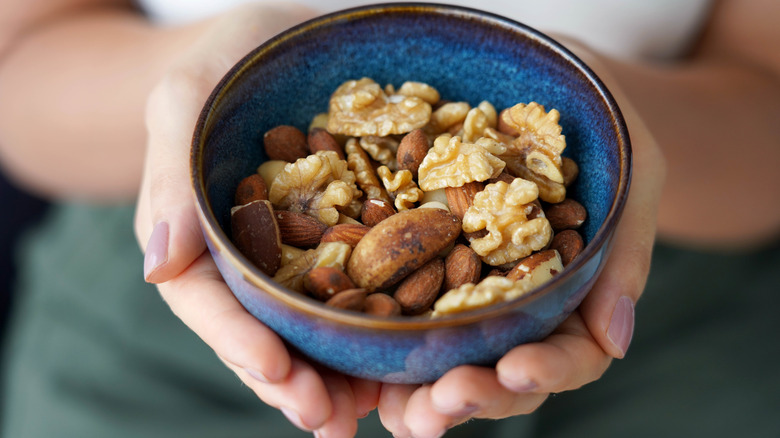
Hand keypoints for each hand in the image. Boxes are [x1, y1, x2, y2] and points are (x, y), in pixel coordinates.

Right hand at [134, 4, 378, 435]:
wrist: (288, 38)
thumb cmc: (230, 59)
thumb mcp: (186, 95)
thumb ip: (169, 174)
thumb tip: (158, 268)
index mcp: (199, 228)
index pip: (208, 298)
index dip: (238, 340)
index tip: (278, 371)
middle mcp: (248, 252)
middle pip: (261, 330)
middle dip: (292, 381)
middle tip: (330, 422)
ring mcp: (299, 250)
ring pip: (310, 327)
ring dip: (335, 378)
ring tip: (368, 417)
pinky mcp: (347, 237)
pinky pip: (359, 292)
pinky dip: (374, 333)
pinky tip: (402, 364)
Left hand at [376, 46, 666, 437]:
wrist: (544, 87)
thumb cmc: (604, 125)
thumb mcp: (634, 173)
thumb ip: (626, 253)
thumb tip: (615, 341)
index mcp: (576, 298)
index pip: (571, 355)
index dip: (547, 370)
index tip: (516, 367)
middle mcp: (520, 306)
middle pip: (503, 371)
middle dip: (476, 394)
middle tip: (443, 401)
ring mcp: (469, 289)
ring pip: (450, 356)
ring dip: (423, 391)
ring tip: (396, 409)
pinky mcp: (424, 263)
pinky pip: (404, 308)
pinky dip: (385, 341)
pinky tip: (360, 357)